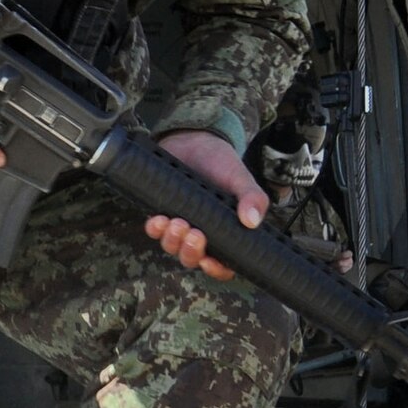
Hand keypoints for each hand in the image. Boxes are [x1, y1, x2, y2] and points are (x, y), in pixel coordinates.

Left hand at [145, 130, 268, 279]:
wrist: (194, 138)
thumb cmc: (221, 162)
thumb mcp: (241, 179)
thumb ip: (252, 198)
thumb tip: (252, 221)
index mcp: (225, 231)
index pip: (223, 263)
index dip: (216, 269)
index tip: (210, 262)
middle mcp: (203, 233)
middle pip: (193, 259)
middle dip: (190, 252)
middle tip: (194, 234)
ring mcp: (181, 223)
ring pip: (172, 248)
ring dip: (172, 241)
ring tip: (177, 222)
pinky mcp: (162, 211)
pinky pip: (155, 231)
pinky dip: (155, 229)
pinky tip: (158, 219)